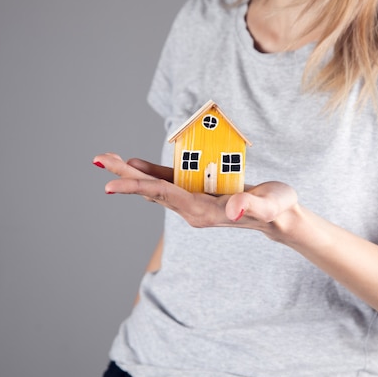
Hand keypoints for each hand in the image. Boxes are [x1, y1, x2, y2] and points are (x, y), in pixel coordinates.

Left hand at [92, 153, 299, 235]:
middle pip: (152, 190)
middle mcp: (192, 209)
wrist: (278, 216)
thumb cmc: (277, 209)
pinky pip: (169, 182)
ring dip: (132, 173)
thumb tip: (233, 210)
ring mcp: (192, 202)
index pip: (165, 196)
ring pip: (156, 186)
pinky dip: (151, 172)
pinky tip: (135, 163)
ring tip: (108, 160)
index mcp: (203, 212)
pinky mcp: (196, 193)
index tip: (110, 185)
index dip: (138, 187)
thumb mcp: (270, 206)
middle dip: (125, 176)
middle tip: (99, 161)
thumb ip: (251, 207)